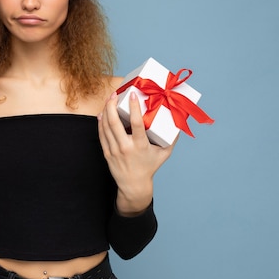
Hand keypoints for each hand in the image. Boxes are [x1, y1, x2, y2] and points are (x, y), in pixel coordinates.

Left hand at [97, 91, 175, 215]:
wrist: (133, 184)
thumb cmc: (150, 166)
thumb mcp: (164, 153)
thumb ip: (172, 138)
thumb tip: (178, 121)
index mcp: (140, 146)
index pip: (136, 123)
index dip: (133, 108)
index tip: (132, 95)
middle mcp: (125, 147)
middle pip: (115, 123)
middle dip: (112, 105)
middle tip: (115, 94)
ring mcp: (114, 150)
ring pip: (106, 126)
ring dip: (106, 111)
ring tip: (109, 99)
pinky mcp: (107, 152)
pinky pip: (101, 134)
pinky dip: (101, 122)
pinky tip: (102, 113)